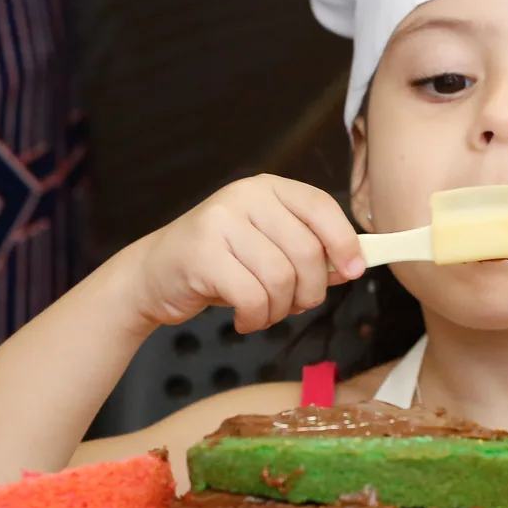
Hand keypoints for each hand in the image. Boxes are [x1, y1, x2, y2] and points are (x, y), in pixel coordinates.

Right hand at [130, 176, 365, 333]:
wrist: (154, 275)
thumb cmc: (220, 263)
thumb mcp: (267, 246)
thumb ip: (308, 250)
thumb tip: (353, 265)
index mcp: (268, 188)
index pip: (321, 206)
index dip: (344, 242)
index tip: (354, 271)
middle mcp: (244, 196)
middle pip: (306, 251)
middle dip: (310, 291)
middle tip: (296, 305)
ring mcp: (220, 222)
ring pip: (281, 278)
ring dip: (279, 309)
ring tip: (264, 311)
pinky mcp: (202, 254)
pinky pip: (252, 297)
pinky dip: (255, 318)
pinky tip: (244, 318)